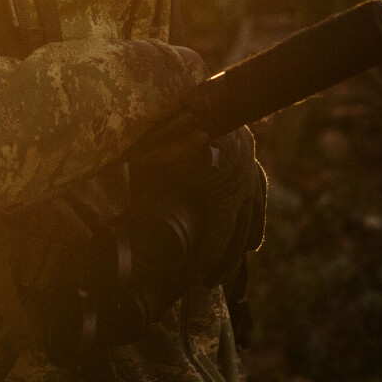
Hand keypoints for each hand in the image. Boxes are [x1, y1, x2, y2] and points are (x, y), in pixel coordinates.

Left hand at [130, 125, 265, 290]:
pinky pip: (259, 198)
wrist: (211, 97)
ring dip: (241, 246)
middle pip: (237, 236)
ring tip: (233, 269)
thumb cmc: (180, 127)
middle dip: (223, 263)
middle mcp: (242, 188)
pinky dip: (256, 221)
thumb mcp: (158, 157)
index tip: (194, 281)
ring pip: (251, 220)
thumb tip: (122, 199)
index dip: (205, 262)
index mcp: (222, 193)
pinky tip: (253, 241)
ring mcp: (250, 176)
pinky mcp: (252, 164)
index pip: (216, 238)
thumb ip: (146, 179)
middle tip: (208, 284)